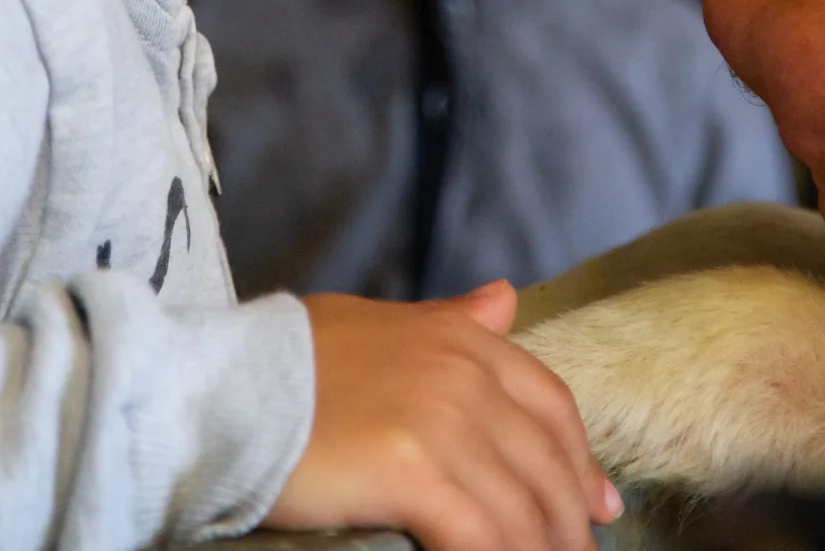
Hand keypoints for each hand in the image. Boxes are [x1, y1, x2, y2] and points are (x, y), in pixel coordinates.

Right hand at [264, 279, 621, 550]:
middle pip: (546, 464)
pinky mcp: (415, 472)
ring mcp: (444, 422)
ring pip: (523, 510)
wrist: (225, 387)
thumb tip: (506, 298)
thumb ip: (446, 321)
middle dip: (570, 523)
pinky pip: (482, 537)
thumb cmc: (288, 361)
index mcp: (460, 338)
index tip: (600, 506)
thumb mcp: (378, 324)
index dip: (580, 461)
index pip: (549, 404)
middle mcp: (464, 374)